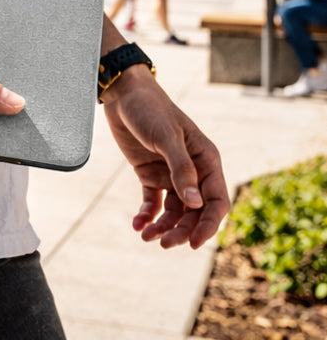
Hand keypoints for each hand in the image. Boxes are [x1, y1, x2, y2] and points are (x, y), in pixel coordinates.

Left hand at [103, 71, 228, 248]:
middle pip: (194, 212)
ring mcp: (171, 174)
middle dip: (181, 230)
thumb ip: (181, 169)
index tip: (194, 244)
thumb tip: (195, 203)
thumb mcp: (167, 138)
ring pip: (173, 211)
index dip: (208, 225)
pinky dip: (147, 215)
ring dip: (163, 226)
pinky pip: (152, 202)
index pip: (216, 202)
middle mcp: (193, 172)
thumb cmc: (150, 110)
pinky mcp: (150, 174)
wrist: (124, 95)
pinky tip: (137, 225)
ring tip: (146, 236)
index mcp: (207, 161)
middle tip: (163, 243)